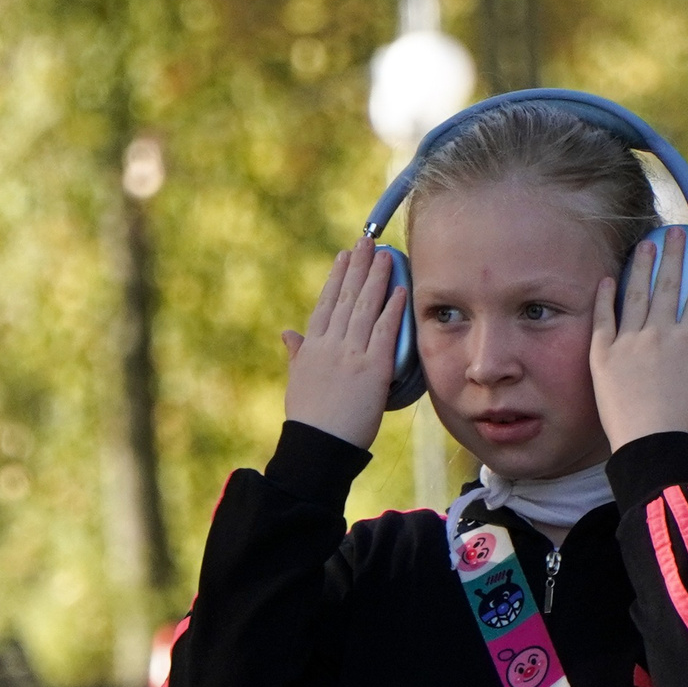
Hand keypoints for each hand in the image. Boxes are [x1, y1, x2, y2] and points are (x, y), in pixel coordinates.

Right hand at [283, 242, 404, 449]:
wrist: (318, 445)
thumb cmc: (309, 418)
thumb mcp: (298, 381)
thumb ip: (297, 353)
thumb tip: (288, 333)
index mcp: (312, 346)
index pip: (326, 302)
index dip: (337, 277)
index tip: (344, 256)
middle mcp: (330, 344)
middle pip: (346, 297)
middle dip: (358, 266)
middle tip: (367, 241)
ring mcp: (351, 354)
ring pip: (365, 307)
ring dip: (377, 278)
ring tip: (386, 255)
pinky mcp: (372, 368)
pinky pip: (384, 332)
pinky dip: (392, 309)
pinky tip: (399, 289)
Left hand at [590, 233, 687, 448]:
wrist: (649, 443)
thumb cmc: (686, 417)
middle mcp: (659, 334)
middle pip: (668, 286)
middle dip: (674, 256)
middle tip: (674, 233)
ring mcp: (629, 342)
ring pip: (636, 295)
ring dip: (642, 267)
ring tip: (645, 245)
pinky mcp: (603, 354)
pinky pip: (604, 318)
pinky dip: (606, 297)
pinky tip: (609, 278)